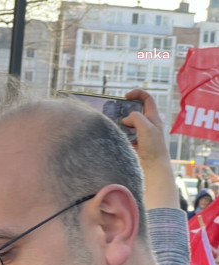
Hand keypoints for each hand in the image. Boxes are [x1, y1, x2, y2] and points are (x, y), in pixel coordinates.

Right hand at [122, 88, 176, 210]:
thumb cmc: (153, 148)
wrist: (153, 170)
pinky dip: (117, 135)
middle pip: (134, 112)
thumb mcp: (146, 127)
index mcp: (153, 118)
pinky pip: (123, 136)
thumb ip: (136, 118)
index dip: (136, 94)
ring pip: (127, 125)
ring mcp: (139, 136)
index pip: (146, 99)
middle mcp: (147, 125)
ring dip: (119, 124)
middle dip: (123, 111)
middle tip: (114, 114)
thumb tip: (125, 119)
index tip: (124, 97)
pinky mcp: (132, 146)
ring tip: (111, 127)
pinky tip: (112, 138)